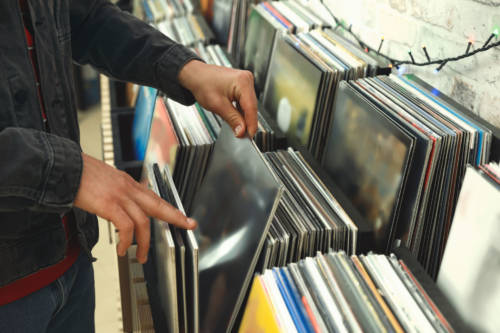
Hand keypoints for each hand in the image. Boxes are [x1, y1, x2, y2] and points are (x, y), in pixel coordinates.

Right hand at [74, 153, 195, 262]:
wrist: (64, 167)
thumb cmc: (80, 175)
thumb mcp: (105, 180)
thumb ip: (117, 192)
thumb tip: (121, 206)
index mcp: (128, 183)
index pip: (154, 197)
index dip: (170, 208)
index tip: (182, 215)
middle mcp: (128, 188)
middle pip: (158, 204)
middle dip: (175, 216)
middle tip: (188, 225)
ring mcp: (120, 196)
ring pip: (144, 221)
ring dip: (144, 242)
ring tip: (141, 256)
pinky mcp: (110, 205)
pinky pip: (126, 226)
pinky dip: (127, 240)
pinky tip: (122, 249)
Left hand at [178, 60, 257, 137]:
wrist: (195, 75)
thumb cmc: (202, 83)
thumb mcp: (217, 105)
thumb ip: (232, 119)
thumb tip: (242, 131)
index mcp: (243, 81)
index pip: (251, 107)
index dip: (251, 124)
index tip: (249, 135)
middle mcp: (246, 79)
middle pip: (251, 106)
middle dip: (248, 122)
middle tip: (243, 135)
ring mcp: (245, 82)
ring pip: (249, 105)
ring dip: (244, 117)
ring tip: (239, 129)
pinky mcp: (242, 85)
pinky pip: (245, 101)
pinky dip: (241, 111)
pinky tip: (238, 119)